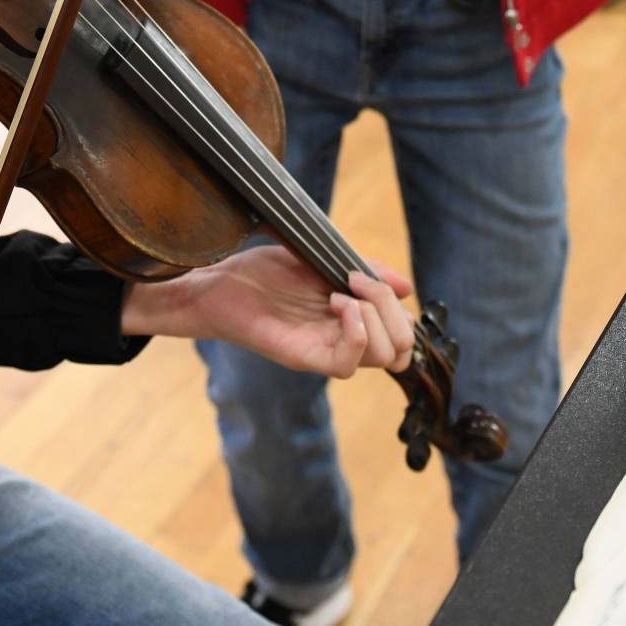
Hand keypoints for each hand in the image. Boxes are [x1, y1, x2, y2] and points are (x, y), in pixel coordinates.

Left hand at [125, 248, 414, 377]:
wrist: (216, 281)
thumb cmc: (262, 273)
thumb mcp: (322, 260)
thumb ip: (364, 273)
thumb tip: (408, 289)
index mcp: (349, 321)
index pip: (401, 333)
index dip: (395, 303)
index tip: (362, 272)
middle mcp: (341, 341)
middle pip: (400, 349)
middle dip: (392, 311)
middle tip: (357, 283)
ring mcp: (323, 351)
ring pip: (382, 357)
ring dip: (373, 317)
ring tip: (340, 294)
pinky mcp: (302, 357)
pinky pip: (347, 365)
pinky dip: (355, 333)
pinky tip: (336, 306)